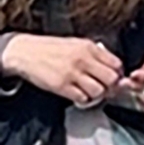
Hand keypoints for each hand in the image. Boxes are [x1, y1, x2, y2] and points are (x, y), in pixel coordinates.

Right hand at [2, 34, 121, 106]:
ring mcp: (72, 74)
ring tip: (91, 92)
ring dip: (97, 95)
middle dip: (111, 87)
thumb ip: (95, 54)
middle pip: (111, 79)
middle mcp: (83, 60)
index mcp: (89, 48)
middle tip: (106, 89)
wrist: (25, 52)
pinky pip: (82, 98)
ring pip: (98, 91)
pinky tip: (79, 95)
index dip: (118, 74)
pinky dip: (83, 100)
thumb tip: (112, 66)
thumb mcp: (77, 44)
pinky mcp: (61, 86)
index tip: (115, 79)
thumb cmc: (50, 48)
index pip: (116, 64)